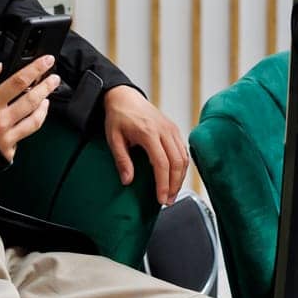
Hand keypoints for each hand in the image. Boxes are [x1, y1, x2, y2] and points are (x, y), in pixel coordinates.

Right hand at [0, 56, 60, 162]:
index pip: (20, 81)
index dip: (37, 69)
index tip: (47, 61)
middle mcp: (0, 122)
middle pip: (33, 100)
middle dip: (47, 87)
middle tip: (54, 78)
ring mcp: (5, 139)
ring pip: (34, 121)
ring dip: (44, 108)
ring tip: (46, 99)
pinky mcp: (6, 153)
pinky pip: (23, 137)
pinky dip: (28, 126)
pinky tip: (30, 119)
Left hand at [103, 86, 187, 205]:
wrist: (125, 97)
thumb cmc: (119, 116)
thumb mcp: (114, 139)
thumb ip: (121, 160)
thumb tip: (128, 180)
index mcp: (149, 132)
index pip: (162, 163)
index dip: (163, 184)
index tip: (161, 198)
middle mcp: (164, 130)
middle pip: (177, 163)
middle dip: (175, 185)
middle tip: (168, 200)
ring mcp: (171, 128)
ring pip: (184, 158)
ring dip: (180, 177)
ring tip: (172, 192)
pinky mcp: (174, 129)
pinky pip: (183, 150)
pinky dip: (182, 166)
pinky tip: (175, 177)